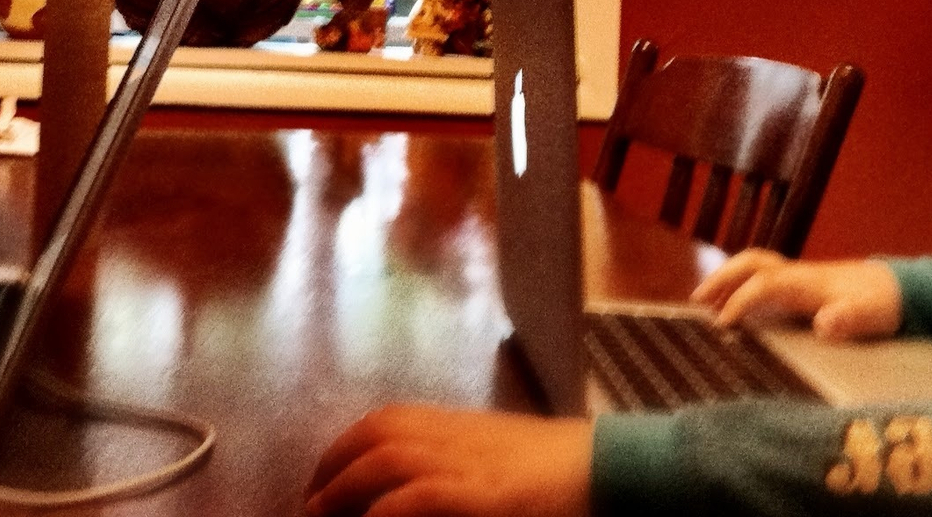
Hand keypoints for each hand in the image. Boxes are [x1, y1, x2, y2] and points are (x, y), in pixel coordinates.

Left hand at [306, 405, 591, 516]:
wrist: (622, 474)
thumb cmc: (572, 478)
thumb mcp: (504, 464)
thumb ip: (466, 470)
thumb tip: (416, 493)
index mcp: (466, 428)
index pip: (391, 423)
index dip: (347, 448)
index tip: (324, 481)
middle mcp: (461, 436)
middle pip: (379, 432)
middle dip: (333, 466)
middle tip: (309, 505)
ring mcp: (471, 462)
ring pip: (386, 457)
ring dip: (343, 487)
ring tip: (317, 515)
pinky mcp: (483, 495)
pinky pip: (416, 497)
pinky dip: (383, 512)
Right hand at [691, 249, 901, 340]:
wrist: (901, 288)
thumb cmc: (884, 303)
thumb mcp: (872, 315)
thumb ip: (849, 319)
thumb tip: (823, 323)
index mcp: (809, 282)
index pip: (764, 284)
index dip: (741, 300)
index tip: (722, 323)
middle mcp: (799, 274)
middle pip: (752, 263)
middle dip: (722, 278)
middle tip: (696, 300)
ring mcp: (799, 277)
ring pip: (755, 267)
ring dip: (727, 279)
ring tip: (704, 302)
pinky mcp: (802, 285)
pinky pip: (763, 278)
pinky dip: (742, 286)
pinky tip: (735, 306)